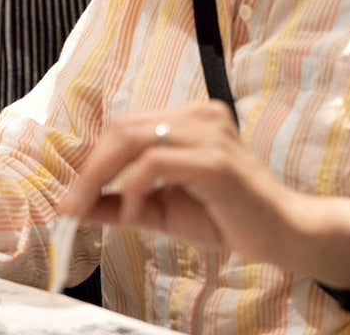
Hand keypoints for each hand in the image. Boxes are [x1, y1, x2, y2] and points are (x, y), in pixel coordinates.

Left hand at [59, 102, 349, 288]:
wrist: (280, 234)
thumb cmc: (227, 218)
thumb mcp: (163, 211)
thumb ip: (122, 204)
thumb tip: (76, 207)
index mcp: (190, 119)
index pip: (127, 127)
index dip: (93, 159)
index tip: (69, 196)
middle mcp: (200, 116)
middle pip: (125, 127)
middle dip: (89, 167)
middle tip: (69, 205)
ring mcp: (209, 134)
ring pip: (134, 138)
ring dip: (100, 176)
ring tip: (85, 209)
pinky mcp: (214, 160)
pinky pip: (156, 163)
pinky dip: (132, 188)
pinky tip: (131, 213)